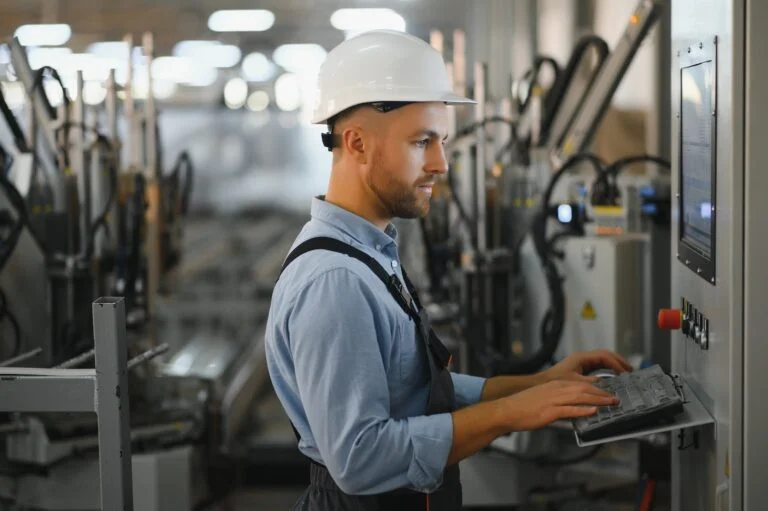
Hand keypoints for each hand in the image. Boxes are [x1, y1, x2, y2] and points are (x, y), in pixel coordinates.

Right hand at [499, 380, 618, 430]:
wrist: (506, 410)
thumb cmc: (522, 406)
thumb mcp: (542, 398)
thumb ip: (557, 402)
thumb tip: (571, 410)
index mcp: (554, 385)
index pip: (580, 384)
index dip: (596, 388)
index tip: (606, 393)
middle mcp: (556, 389)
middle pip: (584, 389)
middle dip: (602, 394)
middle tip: (615, 398)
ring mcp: (553, 400)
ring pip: (581, 397)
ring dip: (598, 400)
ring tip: (610, 403)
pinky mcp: (550, 411)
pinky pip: (570, 410)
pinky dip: (583, 410)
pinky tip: (593, 411)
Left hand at [542, 350, 632, 382]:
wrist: (543, 382)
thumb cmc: (556, 381)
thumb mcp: (576, 383)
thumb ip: (592, 384)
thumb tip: (607, 385)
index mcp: (582, 357)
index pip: (604, 356)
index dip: (616, 364)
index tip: (624, 374)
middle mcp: (583, 357)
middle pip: (606, 355)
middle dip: (619, 361)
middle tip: (631, 370)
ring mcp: (583, 361)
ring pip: (603, 359)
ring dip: (615, 364)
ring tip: (626, 372)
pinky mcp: (582, 367)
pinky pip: (599, 365)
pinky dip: (609, 368)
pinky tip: (615, 375)